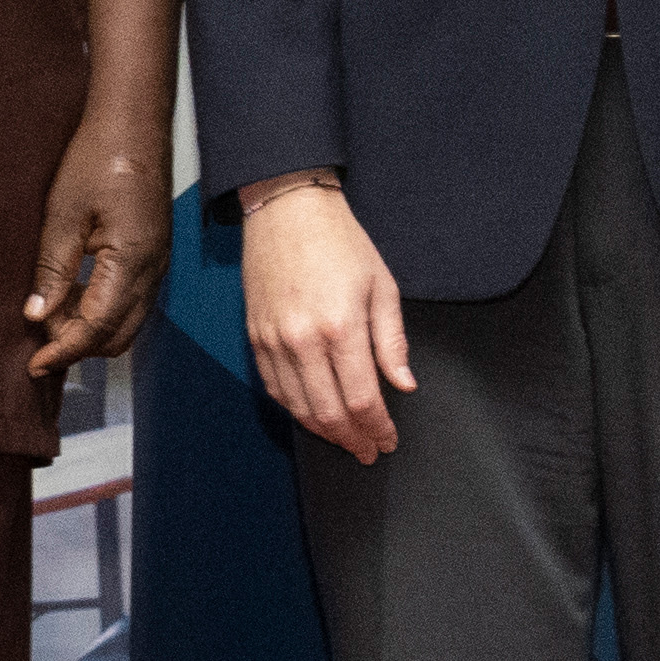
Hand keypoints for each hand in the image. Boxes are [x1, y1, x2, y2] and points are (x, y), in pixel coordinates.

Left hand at [20, 117, 166, 379]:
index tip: (35, 365)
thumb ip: (52, 270)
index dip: (64, 350)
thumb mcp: (63, 215)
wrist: (134, 123)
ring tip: (50, 320)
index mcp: (131, 262)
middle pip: (118, 336)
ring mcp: (158, 264)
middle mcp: (152, 271)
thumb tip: (36, 316)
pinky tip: (73, 298)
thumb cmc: (98, 158)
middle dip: (78, 346)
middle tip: (38, 343)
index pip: (97, 327)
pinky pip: (132, 302)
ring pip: (127, 322)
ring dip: (90, 331)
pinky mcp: (154, 255)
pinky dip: (102, 312)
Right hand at [239, 175, 415, 464]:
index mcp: (342, 327)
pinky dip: (295, 409)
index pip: (362, 399)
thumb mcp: (382, 286)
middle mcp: (304, 340)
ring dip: (324, 432)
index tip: (388, 439)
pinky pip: (274, 388)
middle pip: (329, 413)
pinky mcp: (255, 337)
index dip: (378, 428)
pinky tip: (313, 415)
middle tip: (368, 451)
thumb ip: (392, 341)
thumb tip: (404, 383)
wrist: (287, 210)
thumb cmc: (340, 242)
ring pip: (298, 407)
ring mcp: (274, 341)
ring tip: (345, 439)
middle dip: (352, 439)